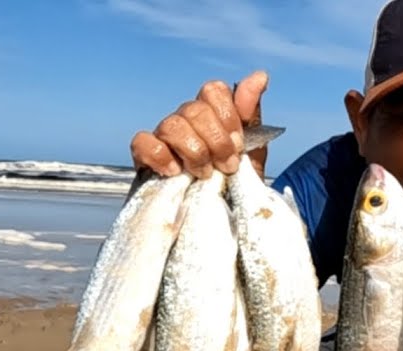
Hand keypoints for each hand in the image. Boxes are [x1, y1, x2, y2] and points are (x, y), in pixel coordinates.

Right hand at [129, 70, 268, 179]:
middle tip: (227, 166)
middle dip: (217, 141)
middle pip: (195, 109)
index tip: (239, 145)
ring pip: (172, 124)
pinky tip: (175, 172)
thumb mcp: (252, 156)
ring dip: (194, 151)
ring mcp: (163, 139)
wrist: (216, 223)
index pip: (214, 90)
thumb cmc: (232, 189)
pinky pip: (143, 142)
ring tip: (205, 175)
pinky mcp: (143, 159)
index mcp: (211, 118)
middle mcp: (186, 122)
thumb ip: (252, 119)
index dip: (228, 115)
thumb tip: (260, 75)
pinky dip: (161, 155)